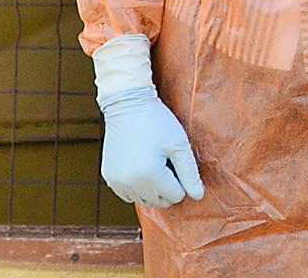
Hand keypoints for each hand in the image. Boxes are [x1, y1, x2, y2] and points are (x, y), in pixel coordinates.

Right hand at [92, 35, 202, 208]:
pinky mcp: (109, 178)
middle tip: (167, 161)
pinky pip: (128, 194)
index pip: (176, 196)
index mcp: (151, 175)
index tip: (177, 161)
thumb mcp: (179, 144)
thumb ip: (189, 173)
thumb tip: (198, 196)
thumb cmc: (158, 122)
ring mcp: (117, 182)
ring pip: (144, 199)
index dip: (182, 181)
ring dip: (152, 188)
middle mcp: (131, 183)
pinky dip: (137, 186)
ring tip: (154, 162)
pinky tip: (140, 165)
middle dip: (168, 186)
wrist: (128, 106)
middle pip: (160, 201)